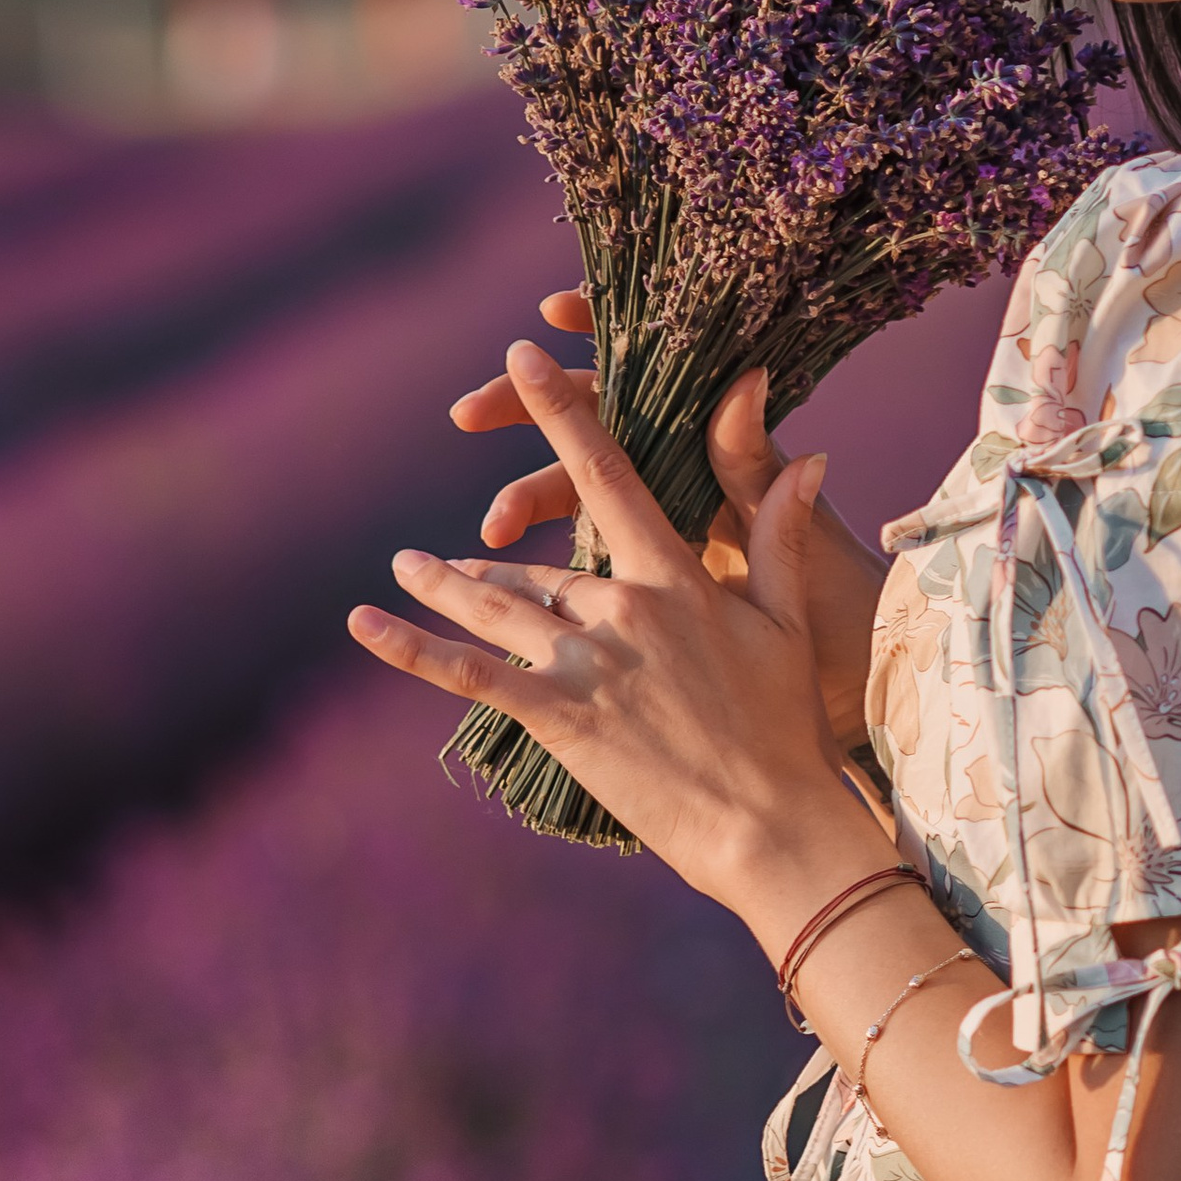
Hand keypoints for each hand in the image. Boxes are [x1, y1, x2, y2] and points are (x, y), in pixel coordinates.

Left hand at [352, 337, 879, 938]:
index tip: (522, 356)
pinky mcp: (558, 715)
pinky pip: (471, 674)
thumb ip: (780, 534)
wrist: (768, 823)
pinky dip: (412, 649)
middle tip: (458, 553)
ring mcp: (585, 661)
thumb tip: (814, 454)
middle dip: (498, 558)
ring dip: (444, 587)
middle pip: (541, 565)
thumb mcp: (786, 622)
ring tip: (405, 567)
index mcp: (674, 578)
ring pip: (496, 606)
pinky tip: (366, 625)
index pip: (607, 474)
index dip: (561, 411)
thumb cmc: (785, 728)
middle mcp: (621, 608)